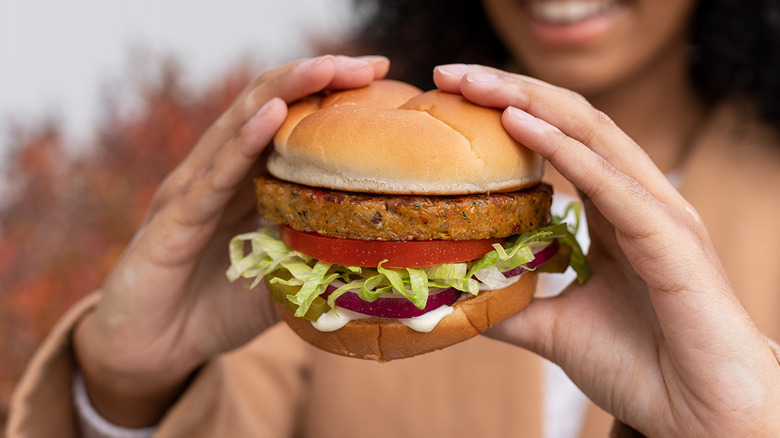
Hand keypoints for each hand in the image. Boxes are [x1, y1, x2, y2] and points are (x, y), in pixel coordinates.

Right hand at [73, 55, 389, 426]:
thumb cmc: (217, 308)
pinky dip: (244, 143)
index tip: (381, 77)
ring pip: (240, 127)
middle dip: (318, 78)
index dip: (331, 93)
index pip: (290, 120)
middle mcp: (219, 173)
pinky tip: (272, 116)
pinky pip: (213, 176)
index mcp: (247, 181)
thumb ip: (318, 258)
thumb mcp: (284, 279)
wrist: (153, 351)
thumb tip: (380, 255)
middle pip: (269, 106)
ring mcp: (193, 191)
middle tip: (368, 64)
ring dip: (285, 92)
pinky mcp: (174, 221)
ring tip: (328, 67)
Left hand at [434, 64, 779, 436]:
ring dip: (528, 101)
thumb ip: (513, 304)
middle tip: (452, 74)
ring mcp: (658, 212)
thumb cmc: (639, 365)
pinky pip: (610, 181)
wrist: (699, 414)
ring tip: (474, 83)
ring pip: (591, 134)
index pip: (560, 139)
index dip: (509, 110)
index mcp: (615, 211)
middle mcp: (638, 198)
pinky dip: (564, 148)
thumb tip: (460, 296)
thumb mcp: (554, 328)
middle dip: (510, 89)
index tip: (453, 99)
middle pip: (571, 121)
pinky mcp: (669, 237)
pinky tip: (518, 122)